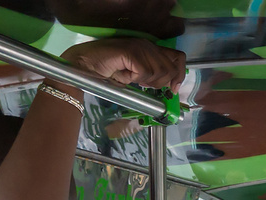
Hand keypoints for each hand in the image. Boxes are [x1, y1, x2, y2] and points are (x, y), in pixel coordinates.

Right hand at [60, 39, 186, 90]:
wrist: (85, 65)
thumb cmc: (108, 71)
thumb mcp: (135, 75)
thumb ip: (152, 76)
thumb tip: (169, 86)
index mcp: (151, 48)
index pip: (178, 58)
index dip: (179, 74)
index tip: (173, 89)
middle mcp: (148, 45)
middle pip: (170, 69)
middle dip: (159, 83)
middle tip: (142, 83)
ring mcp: (140, 47)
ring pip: (158, 73)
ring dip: (145, 81)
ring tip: (131, 77)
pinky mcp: (131, 52)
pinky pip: (144, 73)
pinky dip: (134, 79)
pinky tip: (124, 74)